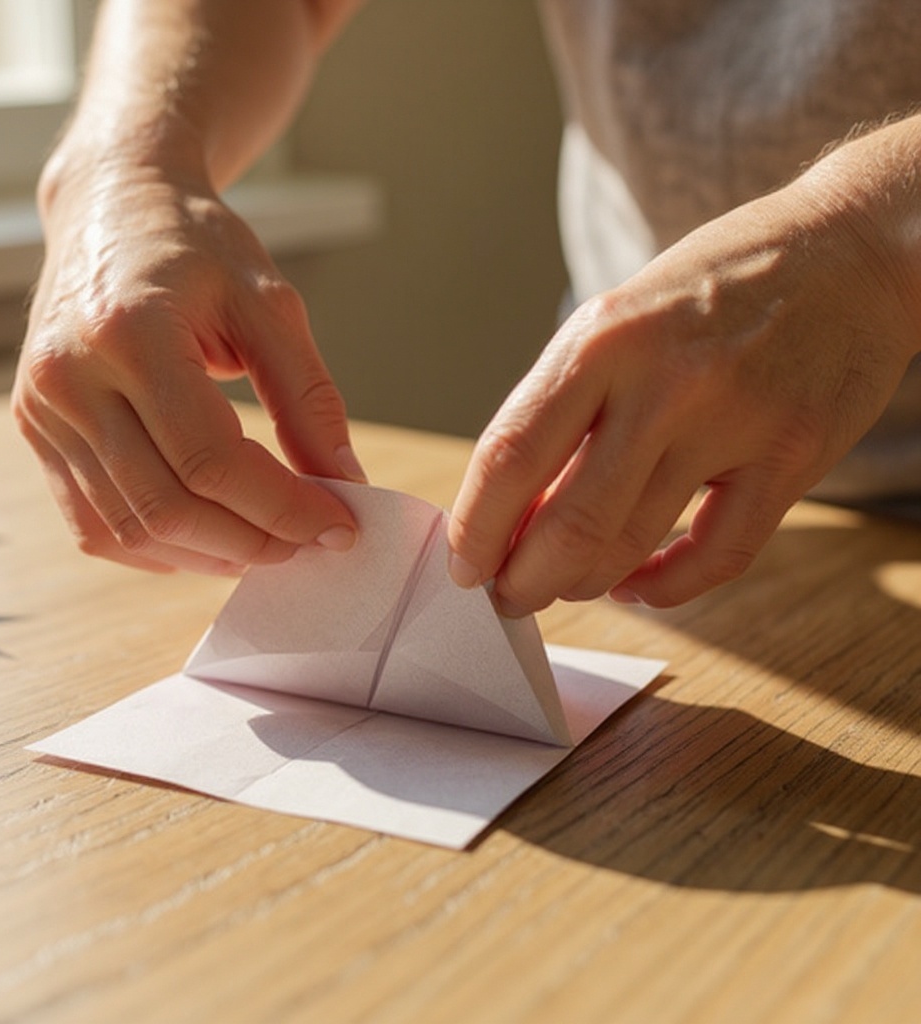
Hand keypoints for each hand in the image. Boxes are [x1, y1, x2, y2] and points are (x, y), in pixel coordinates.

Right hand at [13, 163, 364, 573]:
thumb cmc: (195, 245)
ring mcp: (41, 411)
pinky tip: (211, 538)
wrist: (111, 205)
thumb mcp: (269, 304)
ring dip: (209, 555)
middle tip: (311, 545)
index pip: (211, 460)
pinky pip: (96, 525)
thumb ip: (309, 397)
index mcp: (129, 333)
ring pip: (129, 530)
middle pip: (168, 507)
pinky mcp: (37, 432)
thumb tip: (343, 482)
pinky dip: (160, 548)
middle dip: (253, 542)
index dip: (282, 509)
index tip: (339, 527)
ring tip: (269, 545)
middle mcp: (69, 379)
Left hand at [449, 181, 920, 610]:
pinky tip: (638, 584)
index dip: (475, 526)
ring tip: (566, 585)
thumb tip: (512, 512)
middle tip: (509, 596)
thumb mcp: (617, 321)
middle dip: (523, 579)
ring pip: (633, 544)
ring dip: (583, 583)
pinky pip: (717, 556)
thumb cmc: (711, 289)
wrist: (846, 250)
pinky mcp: (793, 455)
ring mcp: (734, 419)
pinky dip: (666, 587)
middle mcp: (663, 379)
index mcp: (601, 338)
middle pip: (567, 520)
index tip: (464, 565)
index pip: (510, 454)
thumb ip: (566, 410)